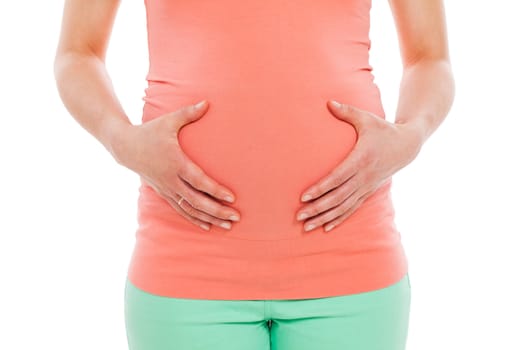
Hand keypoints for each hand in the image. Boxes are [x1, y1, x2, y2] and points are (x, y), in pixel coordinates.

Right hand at [114, 100, 240, 230]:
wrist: (125, 147)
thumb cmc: (150, 132)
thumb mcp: (169, 121)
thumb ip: (189, 114)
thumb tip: (207, 103)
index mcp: (175, 163)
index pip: (199, 181)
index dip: (215, 191)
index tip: (231, 198)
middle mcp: (171, 180)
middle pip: (197, 201)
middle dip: (217, 211)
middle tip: (236, 217)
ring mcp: (166, 189)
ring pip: (189, 209)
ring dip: (209, 218)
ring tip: (227, 226)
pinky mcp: (164, 193)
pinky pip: (180, 209)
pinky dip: (194, 218)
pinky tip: (207, 225)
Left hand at [296, 100, 422, 232]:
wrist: (407, 146)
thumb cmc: (383, 130)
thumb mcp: (367, 119)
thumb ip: (347, 112)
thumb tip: (328, 102)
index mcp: (361, 159)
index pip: (337, 178)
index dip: (320, 189)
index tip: (304, 196)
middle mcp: (364, 177)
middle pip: (338, 197)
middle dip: (318, 208)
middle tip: (299, 216)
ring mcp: (367, 187)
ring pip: (344, 207)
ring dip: (325, 218)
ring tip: (307, 227)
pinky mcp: (368, 192)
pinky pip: (352, 209)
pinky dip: (339, 219)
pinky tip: (326, 227)